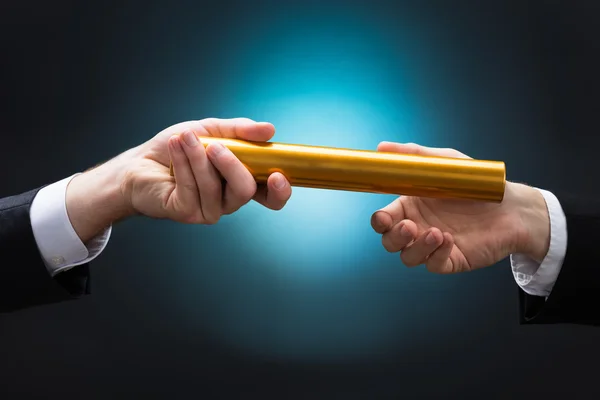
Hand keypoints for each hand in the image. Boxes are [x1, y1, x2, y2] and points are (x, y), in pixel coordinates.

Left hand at [66, 118, 291, 241]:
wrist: (139, 161)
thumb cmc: (177, 148)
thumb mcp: (211, 130)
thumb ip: (240, 131)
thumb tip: (270, 129)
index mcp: (240, 182)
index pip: (269, 196)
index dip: (279, 191)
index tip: (277, 174)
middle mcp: (227, 200)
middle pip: (244, 191)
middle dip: (232, 165)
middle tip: (215, 145)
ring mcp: (208, 209)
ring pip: (215, 187)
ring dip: (199, 157)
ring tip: (185, 137)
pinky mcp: (186, 212)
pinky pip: (191, 189)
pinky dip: (183, 163)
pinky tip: (175, 147)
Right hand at [370, 142, 550, 272]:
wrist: (510, 206)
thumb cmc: (475, 184)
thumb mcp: (443, 163)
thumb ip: (412, 156)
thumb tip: (382, 147)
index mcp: (411, 206)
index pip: (384, 219)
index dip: (379, 221)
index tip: (383, 218)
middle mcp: (419, 227)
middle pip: (390, 242)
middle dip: (394, 237)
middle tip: (409, 226)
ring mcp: (433, 245)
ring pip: (408, 257)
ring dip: (416, 248)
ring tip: (437, 233)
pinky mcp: (451, 259)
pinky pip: (434, 265)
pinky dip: (437, 255)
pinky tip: (449, 240)